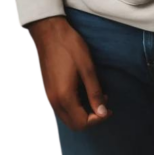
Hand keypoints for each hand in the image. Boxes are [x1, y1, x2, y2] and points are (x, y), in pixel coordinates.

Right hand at [27, 16, 112, 131]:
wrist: (48, 31)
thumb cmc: (69, 46)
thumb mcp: (87, 68)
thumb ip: (95, 93)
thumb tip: (102, 113)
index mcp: (64, 96)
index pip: (82, 123)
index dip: (98, 119)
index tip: (108, 108)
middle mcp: (52, 101)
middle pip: (73, 124)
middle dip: (91, 119)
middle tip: (103, 105)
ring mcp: (47, 96)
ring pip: (66, 117)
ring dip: (82, 113)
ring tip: (95, 96)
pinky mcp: (45, 90)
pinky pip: (60, 108)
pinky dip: (73, 106)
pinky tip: (82, 92)